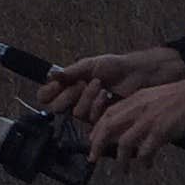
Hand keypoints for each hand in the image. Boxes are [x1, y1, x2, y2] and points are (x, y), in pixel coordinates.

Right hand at [38, 44, 184, 127]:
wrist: (137, 75)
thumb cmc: (115, 67)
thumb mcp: (91, 65)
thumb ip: (71, 71)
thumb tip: (51, 74)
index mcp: (69, 85)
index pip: (46, 95)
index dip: (48, 93)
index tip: (57, 85)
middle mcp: (75, 99)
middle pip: (57, 107)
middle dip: (68, 95)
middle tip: (79, 85)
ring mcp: (88, 111)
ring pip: (75, 113)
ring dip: (86, 98)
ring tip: (99, 85)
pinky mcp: (101, 120)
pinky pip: (91, 119)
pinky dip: (97, 105)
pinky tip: (106, 95)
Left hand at [88, 70, 184, 167]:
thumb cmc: (183, 96)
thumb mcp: (155, 99)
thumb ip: (142, 111)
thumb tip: (134, 129)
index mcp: (136, 99)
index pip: (108, 114)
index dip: (97, 130)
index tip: (93, 142)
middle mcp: (138, 108)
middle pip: (108, 127)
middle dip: (97, 145)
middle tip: (94, 159)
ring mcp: (149, 120)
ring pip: (123, 143)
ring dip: (120, 160)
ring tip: (123, 172)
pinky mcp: (161, 131)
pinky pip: (145, 151)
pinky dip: (143, 162)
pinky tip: (146, 167)